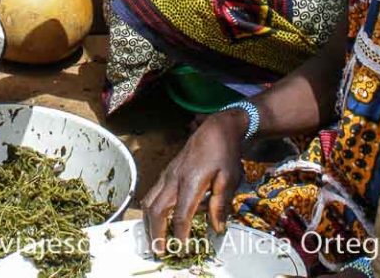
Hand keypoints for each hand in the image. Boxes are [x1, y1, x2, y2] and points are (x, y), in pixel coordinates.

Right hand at [142, 110, 246, 253]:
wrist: (216, 127)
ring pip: (149, 201)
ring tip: (156, 240)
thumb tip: (215, 228)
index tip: (182, 249)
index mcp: (191, 181)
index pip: (181, 215)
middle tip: (161, 252)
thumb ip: (220, 205)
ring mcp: (168, 173)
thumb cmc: (225, 152)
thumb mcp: (229, 178)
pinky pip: (152, 193)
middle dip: (156, 233)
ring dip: (149, 222)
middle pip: (156, 209)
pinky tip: (158, 219)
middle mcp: (174, 178)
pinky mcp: (167, 171)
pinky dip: (151, 209)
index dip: (180, 235)